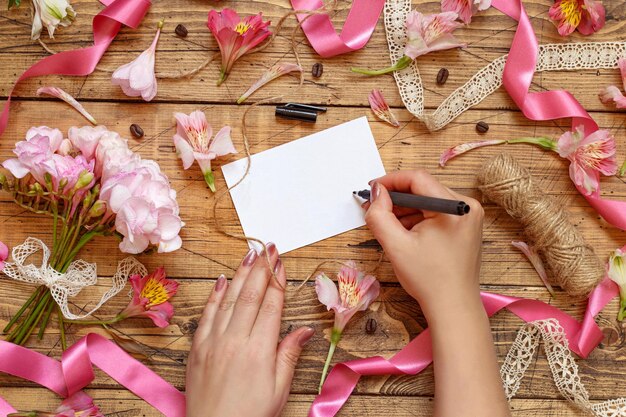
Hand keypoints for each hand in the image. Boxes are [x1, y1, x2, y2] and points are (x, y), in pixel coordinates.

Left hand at [186, 244, 314, 416]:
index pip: (271, 306)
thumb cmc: (251, 414)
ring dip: (241, 274)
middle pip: (250, 295)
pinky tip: (222, 280)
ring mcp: (213, 341)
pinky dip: (214, 295)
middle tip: (269, 248)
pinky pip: (206, 314)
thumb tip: (306, 330)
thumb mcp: (279, 389)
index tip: (282, 263)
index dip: (278, 282)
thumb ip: (289, 355)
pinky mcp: (197, 348)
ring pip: (228, 299)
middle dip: (262, 269)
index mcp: (259, 350)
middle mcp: (235, 340)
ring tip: (250, 254)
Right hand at [365, 171, 509, 416]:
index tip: (371, 189)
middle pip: (424, 188)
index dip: (391, 181)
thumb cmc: (428, 279)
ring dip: (406, 209)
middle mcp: (467, 207)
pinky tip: (403, 231)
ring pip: (429, 201)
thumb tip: (376, 192)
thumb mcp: (396, 245)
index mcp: (455, 207)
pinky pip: (436, 213)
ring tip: (386, 222)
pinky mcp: (466, 228)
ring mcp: (469, 217)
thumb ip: (380, 215)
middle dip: (396, 197)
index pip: (418, 179)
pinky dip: (418, 218)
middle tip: (374, 208)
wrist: (453, 307)